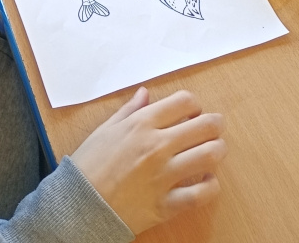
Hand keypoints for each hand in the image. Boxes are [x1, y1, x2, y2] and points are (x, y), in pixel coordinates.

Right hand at [70, 87, 225, 235]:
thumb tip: (146, 93)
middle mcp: (157, 146)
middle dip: (215, 124)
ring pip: (209, 155)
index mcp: (142, 124)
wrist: (80, 206)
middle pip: (204, 126)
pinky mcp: (166, 204)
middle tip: (214, 128)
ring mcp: (164, 175)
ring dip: (218, 150)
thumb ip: (129, 110)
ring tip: (214, 151)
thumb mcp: (105, 129)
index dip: (194, 104)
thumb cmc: (90, 165)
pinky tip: (207, 180)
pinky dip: (211, 185)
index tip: (192, 112)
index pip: (184, 102)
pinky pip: (202, 193)